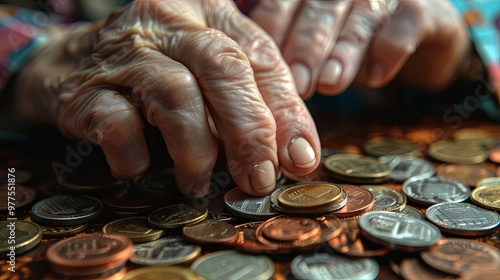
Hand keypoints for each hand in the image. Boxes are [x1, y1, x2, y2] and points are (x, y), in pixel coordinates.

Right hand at [15, 0, 319, 196]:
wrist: (69, 64)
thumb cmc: (156, 71)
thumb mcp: (207, 72)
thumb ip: (251, 102)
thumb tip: (297, 156)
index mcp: (209, 13)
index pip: (261, 57)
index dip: (287, 111)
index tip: (300, 159)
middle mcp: (169, 22)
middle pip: (222, 68)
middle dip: (249, 130)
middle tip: (259, 178)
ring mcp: (124, 51)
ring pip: (176, 95)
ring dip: (196, 150)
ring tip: (198, 182)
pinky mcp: (83, 87)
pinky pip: (117, 122)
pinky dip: (136, 154)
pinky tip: (140, 167)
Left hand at [250, 0, 469, 97]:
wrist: (418, 38)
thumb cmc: (348, 43)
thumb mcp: (314, 44)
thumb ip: (284, 50)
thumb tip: (248, 79)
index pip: (283, 3)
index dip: (272, 32)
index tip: (261, 67)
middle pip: (319, 11)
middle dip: (305, 48)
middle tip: (297, 82)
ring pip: (359, 19)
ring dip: (343, 52)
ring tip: (330, 83)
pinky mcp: (422, 9)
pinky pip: (407, 23)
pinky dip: (391, 48)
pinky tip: (376, 76)